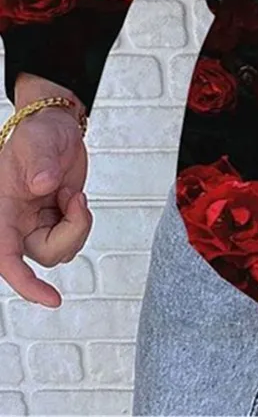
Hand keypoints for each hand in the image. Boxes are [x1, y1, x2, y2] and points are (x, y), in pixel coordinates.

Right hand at [0, 79, 91, 305]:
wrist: (55, 126)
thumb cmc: (39, 133)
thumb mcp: (38, 143)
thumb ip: (39, 163)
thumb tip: (44, 184)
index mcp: (2, 210)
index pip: (7, 257)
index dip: (25, 283)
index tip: (51, 299)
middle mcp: (16, 223)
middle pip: (46, 254)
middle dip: (71, 231)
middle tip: (76, 198)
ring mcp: (37, 224)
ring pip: (63, 250)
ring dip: (78, 225)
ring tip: (73, 193)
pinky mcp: (56, 221)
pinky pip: (73, 238)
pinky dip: (82, 222)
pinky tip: (75, 198)